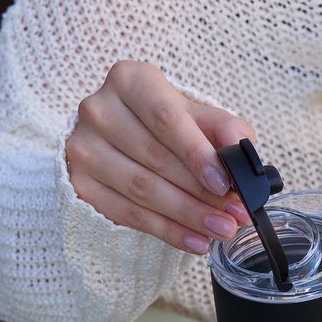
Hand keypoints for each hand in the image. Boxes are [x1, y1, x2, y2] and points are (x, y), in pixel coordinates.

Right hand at [65, 60, 254, 253]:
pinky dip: (166, 231)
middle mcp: (98, 110)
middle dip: (201, 193)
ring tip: (222, 230)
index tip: (224, 182)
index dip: (196, 152)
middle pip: (154, 158)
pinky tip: (195, 240)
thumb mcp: (198, 116)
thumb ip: (223, 129)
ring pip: (141, 190)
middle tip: (235, 214)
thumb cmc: (167, 124)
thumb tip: (240, 149)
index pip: (165, 117)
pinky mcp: (80, 183)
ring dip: (187, 215)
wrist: (125, 135)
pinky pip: (128, 214)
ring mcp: (83, 148)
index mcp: (130, 80)